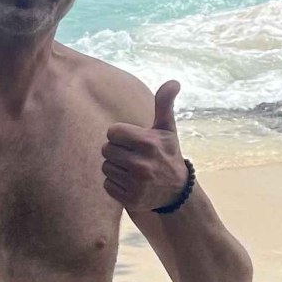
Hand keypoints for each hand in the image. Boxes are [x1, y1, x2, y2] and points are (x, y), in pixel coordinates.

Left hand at [102, 80, 189, 211]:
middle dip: (117, 151)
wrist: (176, 191)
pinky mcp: (131, 200)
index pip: (112, 132)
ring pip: (105, 167)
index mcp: (148, 142)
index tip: (133, 141)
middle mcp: (142, 164)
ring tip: (132, 169)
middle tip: (132, 155)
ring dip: (115, 167)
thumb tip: (174, 81)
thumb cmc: (166, 153)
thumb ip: (164, 103)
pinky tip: (130, 183)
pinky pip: (107, 185)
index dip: (120, 135)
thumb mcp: (167, 128)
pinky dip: (115, 184)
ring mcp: (137, 184)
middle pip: (106, 150)